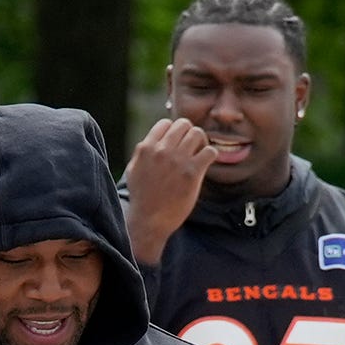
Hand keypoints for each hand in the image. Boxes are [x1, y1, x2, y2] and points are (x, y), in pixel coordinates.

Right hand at [123, 116, 210, 264]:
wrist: (149, 220)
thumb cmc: (142, 198)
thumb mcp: (134, 170)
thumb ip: (142, 153)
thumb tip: (152, 141)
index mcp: (146, 148)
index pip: (166, 124)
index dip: (174, 132)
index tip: (177, 143)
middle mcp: (162, 150)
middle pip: (184, 124)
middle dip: (189, 134)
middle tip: (192, 147)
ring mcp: (178, 161)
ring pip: (198, 133)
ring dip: (202, 142)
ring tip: (199, 155)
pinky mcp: (192, 173)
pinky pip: (210, 151)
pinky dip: (210, 155)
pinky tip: (205, 164)